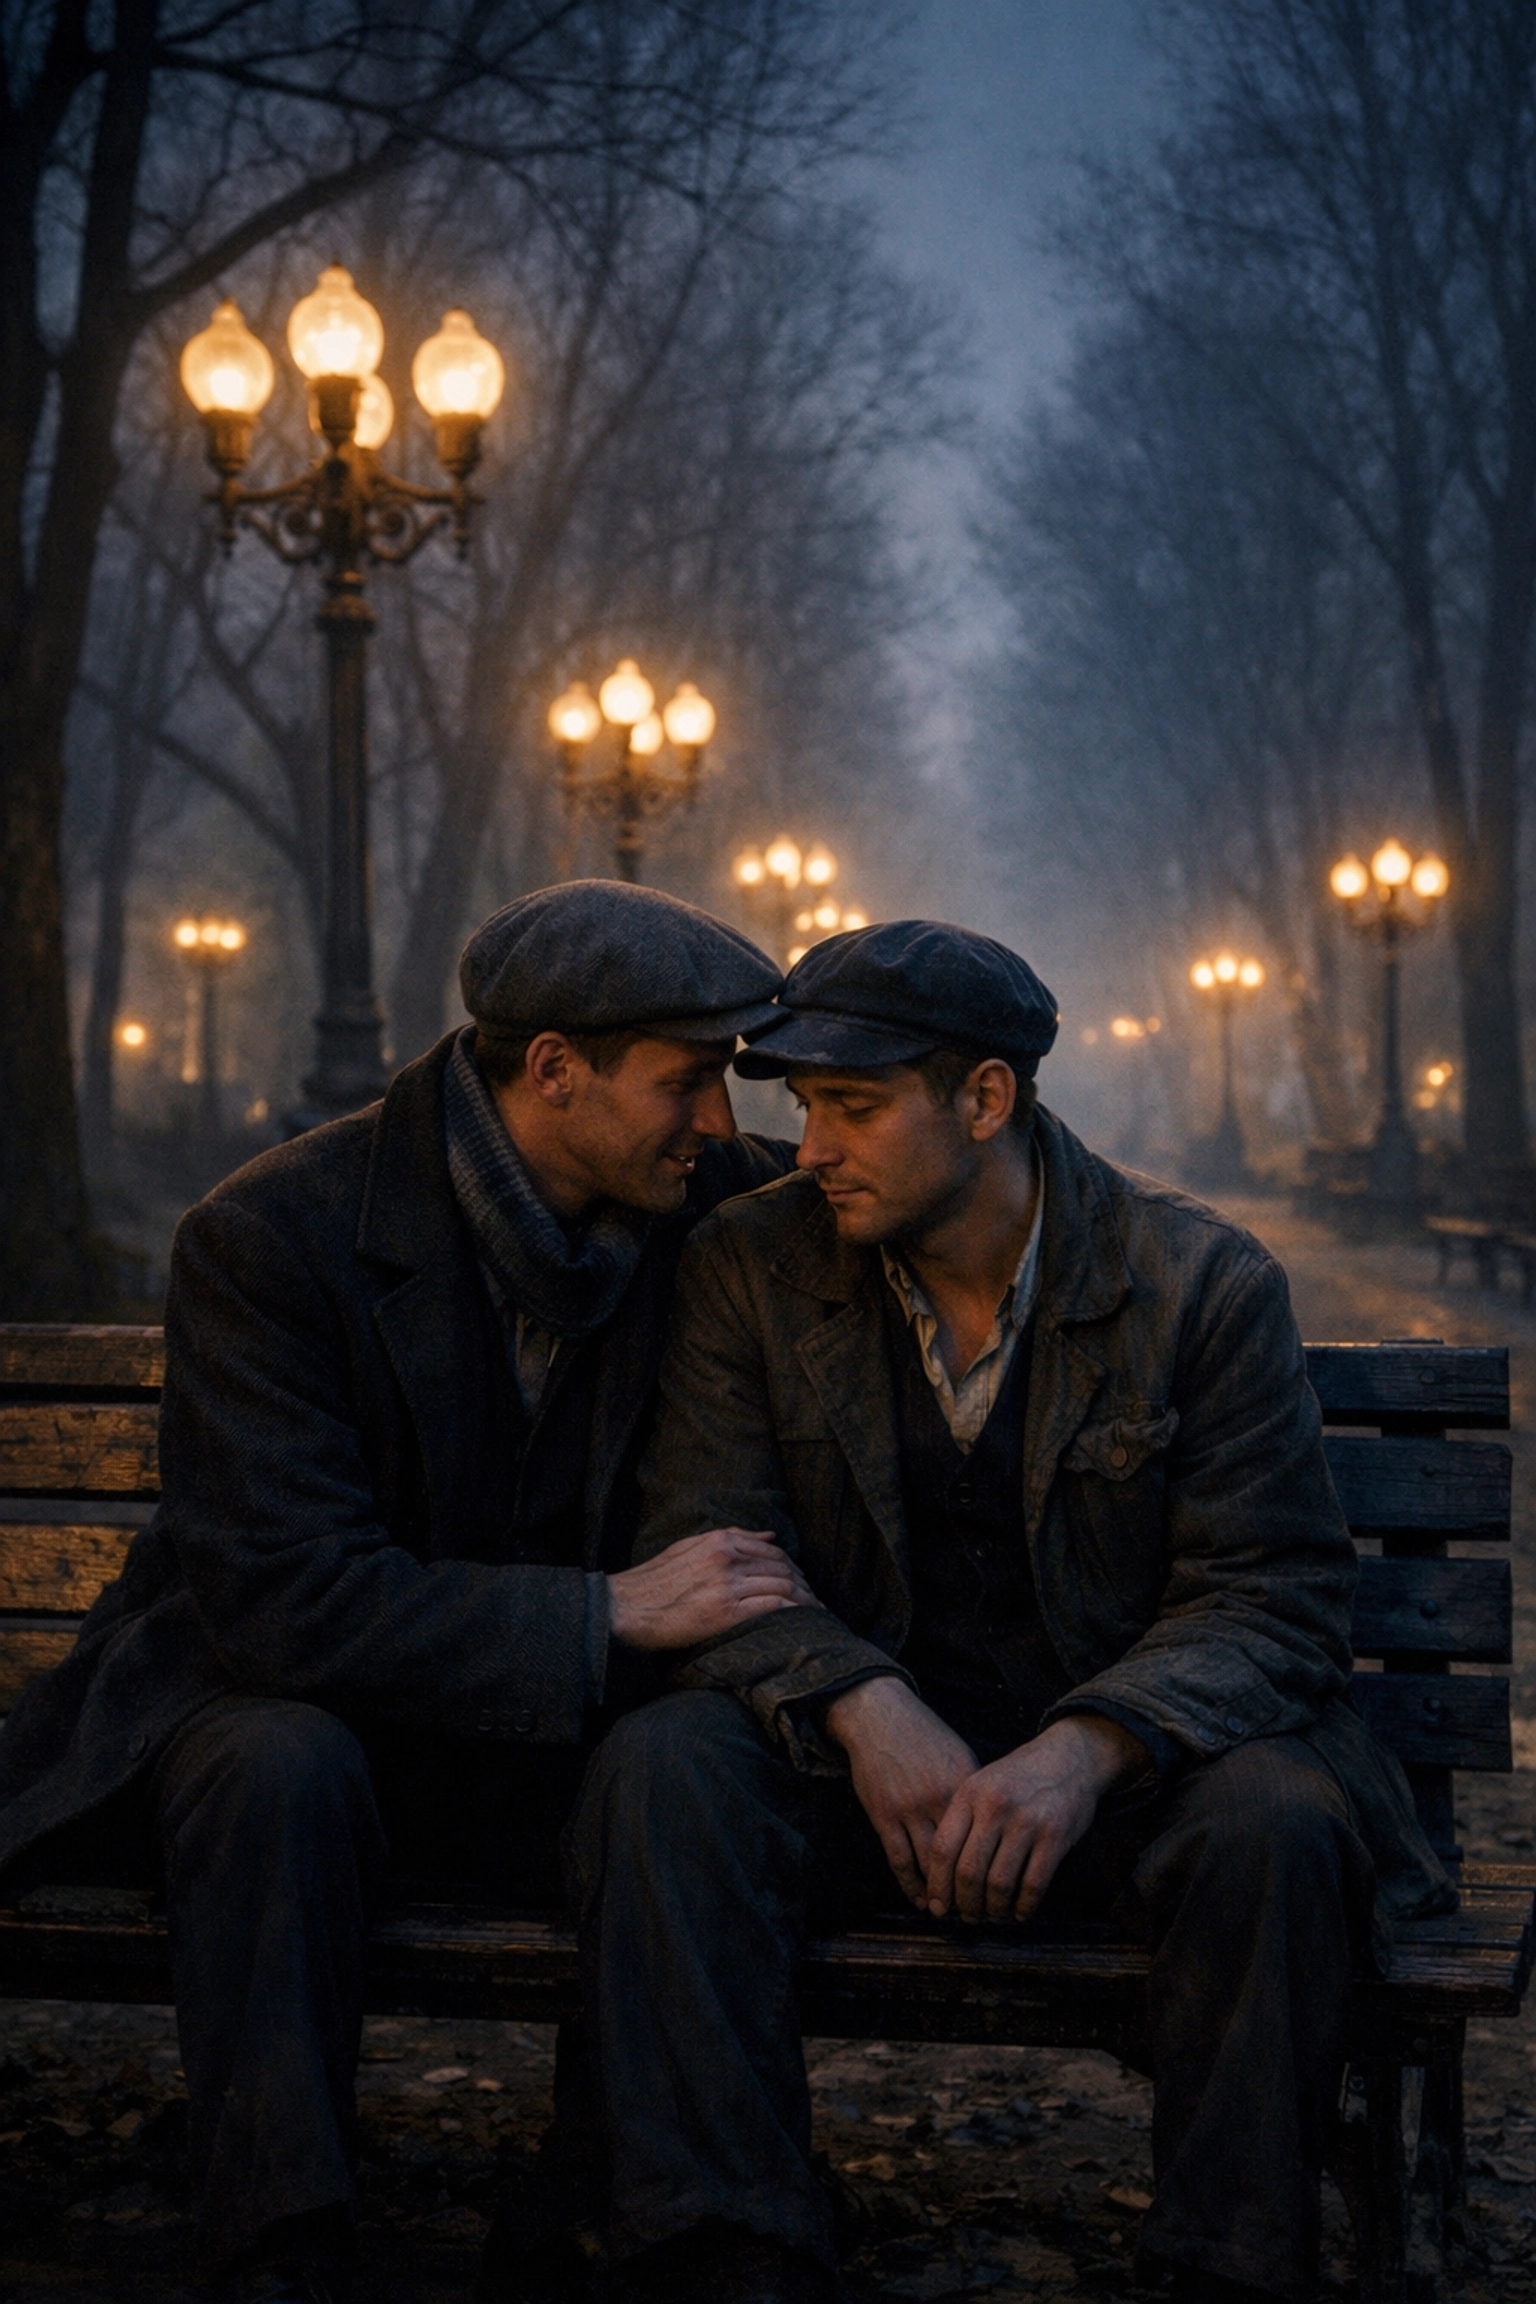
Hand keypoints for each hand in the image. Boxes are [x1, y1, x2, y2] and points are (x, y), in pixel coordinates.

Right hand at [608, 1529, 815, 1650]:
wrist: (626, 1608)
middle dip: (803, 1584)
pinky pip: (773, 1606)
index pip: (772, 1549)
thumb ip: (730, 1538)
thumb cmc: (654, 1581)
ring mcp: (728, 1584)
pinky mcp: (726, 1612)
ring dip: (804, 1600)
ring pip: (783, 1585)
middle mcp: (727, 1557)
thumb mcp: (689, 1547)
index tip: (800, 1580)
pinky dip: (792, 1612)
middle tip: (813, 1600)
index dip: (792, 1566)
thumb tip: (769, 1534)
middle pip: (783, 1567)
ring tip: (814, 1613)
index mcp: (719, 1540)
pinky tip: (800, 1622)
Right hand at [825, 1677, 977, 1906]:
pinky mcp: (884, 1815)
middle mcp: (940, 1799)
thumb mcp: (959, 1756)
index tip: (1001, 1889)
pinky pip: (899, 1859)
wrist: (880, 1716)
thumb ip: (975, 1793)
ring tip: (950, 1912)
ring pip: (930, 1864)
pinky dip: (911, 1885)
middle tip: (977, 1911)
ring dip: (941, 1893)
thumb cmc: (924, 1736)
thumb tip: (993, 1828)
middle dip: (970, 1888)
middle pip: (961, 1856)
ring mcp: (909, 1808)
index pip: (986, 1837)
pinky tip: (920, 1900)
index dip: (994, 1867)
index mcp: (965, 1785)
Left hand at [924, 1715, 1146, 1923]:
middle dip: (965, 1904)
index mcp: (970, 1793)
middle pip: (969, 1871)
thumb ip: (963, 1820)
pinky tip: (1019, 1913)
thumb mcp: (982, 1783)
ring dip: (994, 1910)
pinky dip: (1024, 1906)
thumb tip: (943, 1878)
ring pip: (999, 1883)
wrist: (1069, 1756)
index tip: (938, 1906)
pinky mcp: (1055, 1836)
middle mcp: (995, 1806)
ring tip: (993, 1916)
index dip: (938, 1885)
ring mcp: (1026, 1821)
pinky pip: (1033, 1884)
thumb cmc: (1019, 1777)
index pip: (943, 1848)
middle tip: (968, 1917)